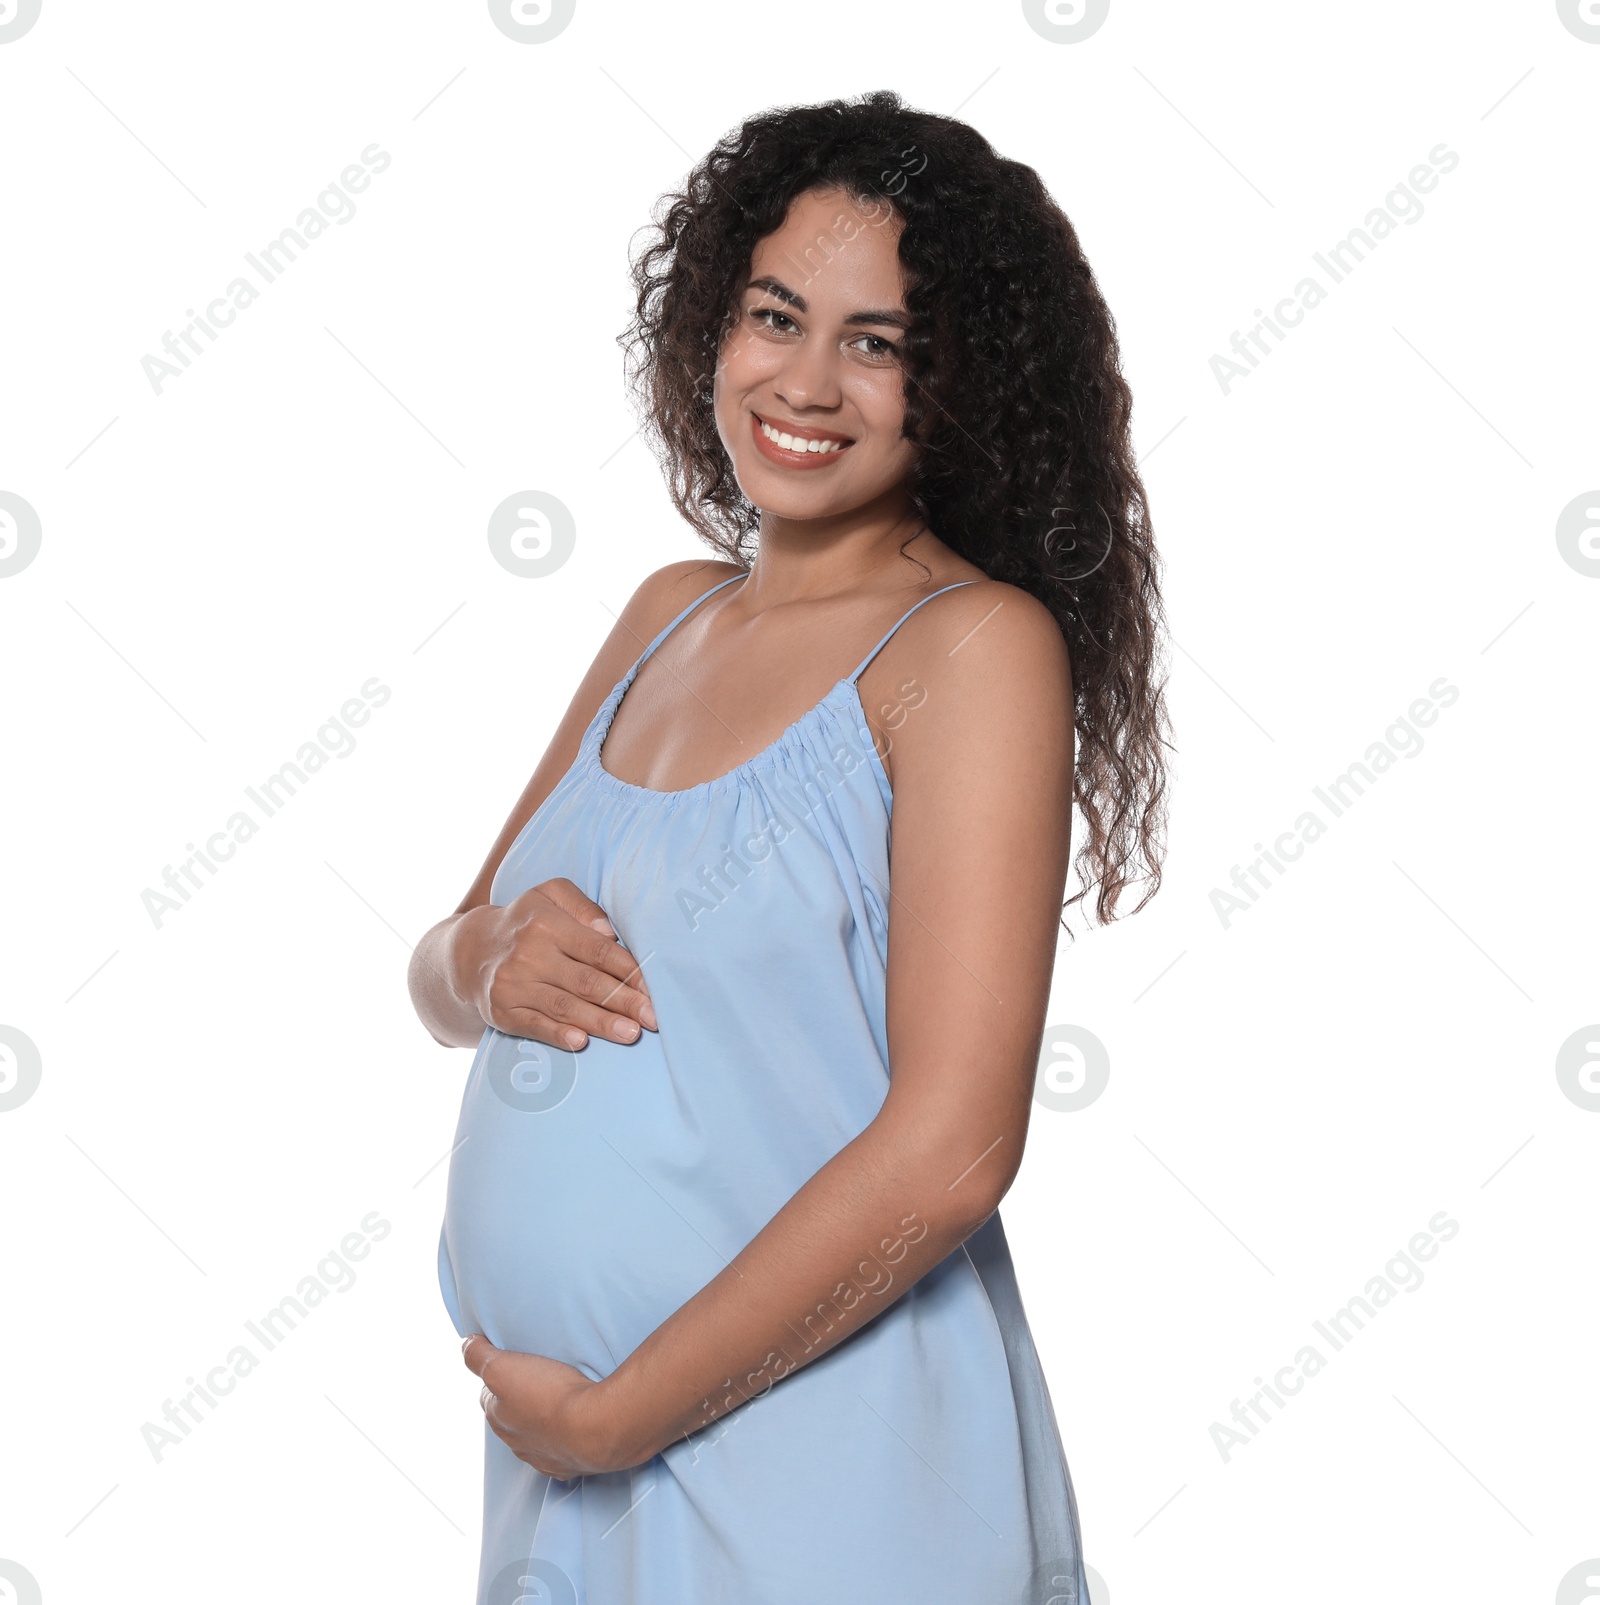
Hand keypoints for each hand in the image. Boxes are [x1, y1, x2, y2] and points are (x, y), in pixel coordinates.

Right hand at [456, 878, 655, 1050]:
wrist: (470, 951)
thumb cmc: (527, 921)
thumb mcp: (550, 895)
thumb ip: (583, 906)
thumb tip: (610, 932)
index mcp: (547, 924)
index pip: (597, 950)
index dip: (629, 970)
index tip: (654, 989)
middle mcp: (529, 954)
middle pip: (586, 982)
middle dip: (623, 1001)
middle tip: (654, 1018)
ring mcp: (513, 985)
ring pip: (565, 1007)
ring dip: (600, 1023)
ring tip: (631, 1034)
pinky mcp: (502, 1012)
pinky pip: (534, 1026)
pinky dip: (558, 1035)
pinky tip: (582, 1042)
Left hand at [462, 1335, 627, 1478]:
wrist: (595, 1428)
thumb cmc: (550, 1395)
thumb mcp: (503, 1367)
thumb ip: (479, 1355)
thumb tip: (466, 1344)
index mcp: (498, 1418)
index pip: (488, 1396)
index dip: (498, 1378)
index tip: (513, 1365)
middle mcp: (515, 1442)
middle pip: (510, 1417)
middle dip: (519, 1401)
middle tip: (538, 1380)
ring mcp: (541, 1458)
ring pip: (534, 1437)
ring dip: (541, 1422)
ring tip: (560, 1400)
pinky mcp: (567, 1467)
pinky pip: (559, 1453)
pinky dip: (562, 1441)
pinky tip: (573, 1428)